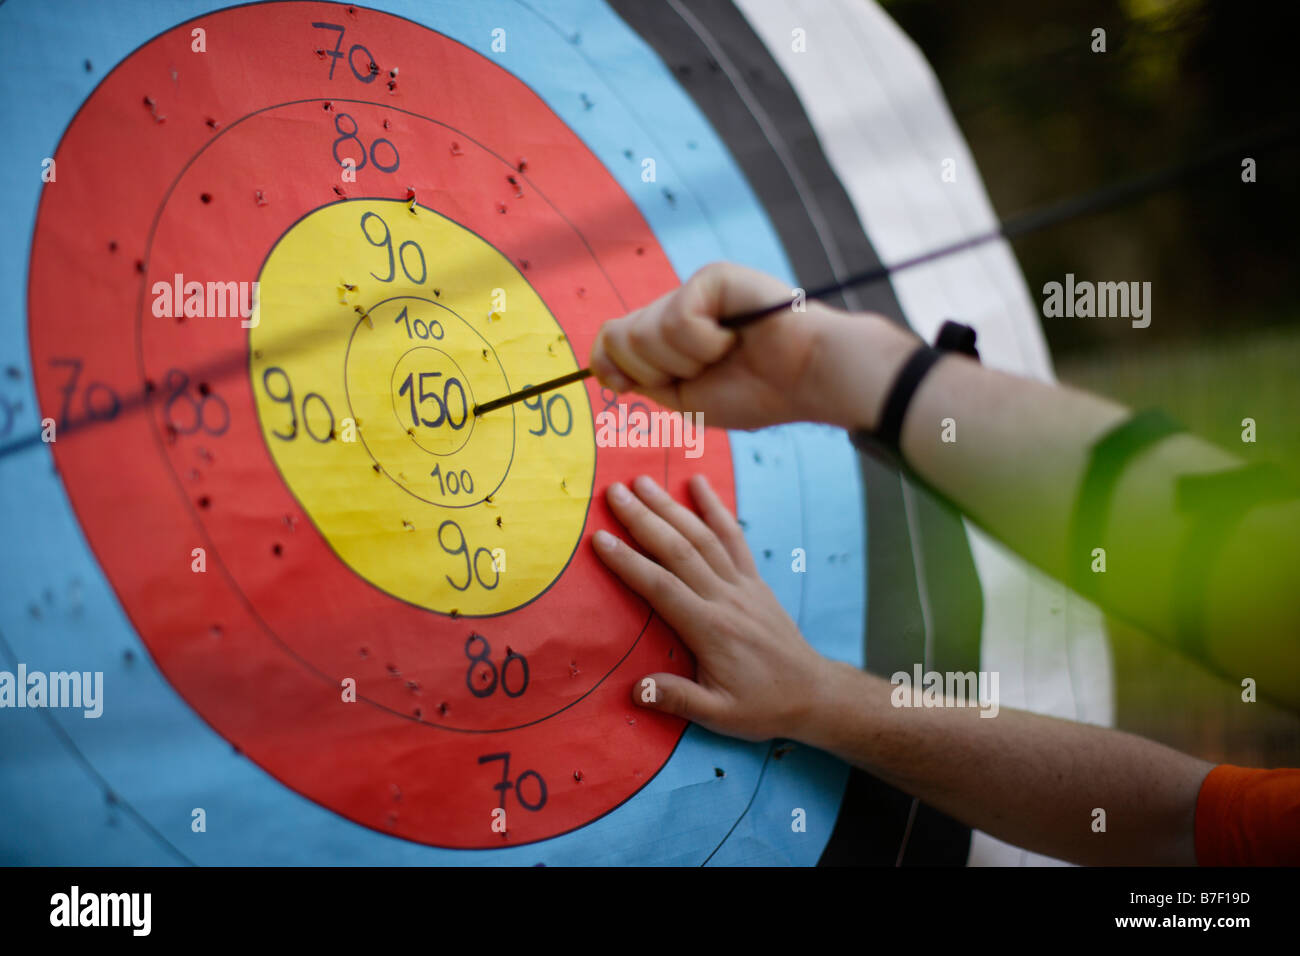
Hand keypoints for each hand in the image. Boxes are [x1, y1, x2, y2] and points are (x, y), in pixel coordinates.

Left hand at [589, 261, 917, 430]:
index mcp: (671, 337)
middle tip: (704, 371)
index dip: (605, 364)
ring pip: (644, 333)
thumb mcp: (685, 398)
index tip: (624, 386)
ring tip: (725, 354)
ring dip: (685, 361)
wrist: (806, 380)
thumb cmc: (757, 392)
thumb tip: (600, 364)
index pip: (610, 339)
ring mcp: (694, 290)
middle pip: (618, 337)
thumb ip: (643, 378)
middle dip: (655, 371)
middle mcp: (677, 308)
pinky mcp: (712, 276)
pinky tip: (736, 337)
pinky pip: (678, 321)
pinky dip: (705, 344)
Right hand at [591, 472, 830, 741]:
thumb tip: (635, 690)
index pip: (661, 587)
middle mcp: (725, 598)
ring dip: (672, 507)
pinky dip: (716, 508)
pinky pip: (734, 537)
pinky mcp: (754, 580)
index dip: (629, 562)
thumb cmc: (763, 706)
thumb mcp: (719, 715)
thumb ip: (677, 700)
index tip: (600, 539)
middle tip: (614, 494)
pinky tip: (699, 484)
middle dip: (644, 519)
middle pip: (678, 551)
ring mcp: (742, 585)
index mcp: (710, 629)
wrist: (813, 693)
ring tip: (643, 482)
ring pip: (703, 537)